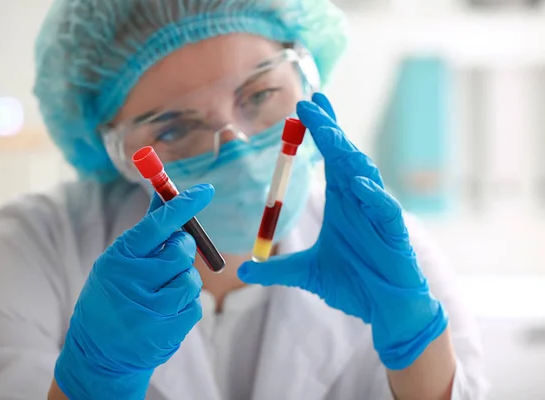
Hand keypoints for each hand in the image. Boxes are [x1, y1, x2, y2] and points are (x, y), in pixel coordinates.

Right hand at [54, 184, 213, 398]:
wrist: (98, 353)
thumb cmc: (112, 296)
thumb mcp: (119, 261)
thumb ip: (147, 231)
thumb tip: (165, 194)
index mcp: (119, 257)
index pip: (158, 223)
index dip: (184, 204)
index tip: (206, 190)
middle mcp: (133, 280)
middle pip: (182, 249)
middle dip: (183, 250)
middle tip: (169, 259)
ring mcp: (151, 307)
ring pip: (191, 278)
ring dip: (184, 280)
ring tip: (162, 292)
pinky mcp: (168, 330)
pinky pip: (194, 304)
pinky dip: (185, 305)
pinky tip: (164, 312)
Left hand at [238, 93, 447, 369]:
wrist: (382, 310)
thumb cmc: (353, 284)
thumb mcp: (305, 274)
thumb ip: (276, 269)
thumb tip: (242, 268)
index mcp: (341, 201)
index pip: (329, 157)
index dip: (321, 129)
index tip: (306, 104)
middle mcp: (359, 200)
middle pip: (344, 156)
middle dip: (329, 130)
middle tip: (311, 105)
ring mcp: (377, 213)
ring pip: (365, 174)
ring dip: (347, 155)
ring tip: (328, 136)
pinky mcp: (393, 232)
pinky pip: (384, 209)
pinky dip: (372, 197)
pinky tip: (357, 186)